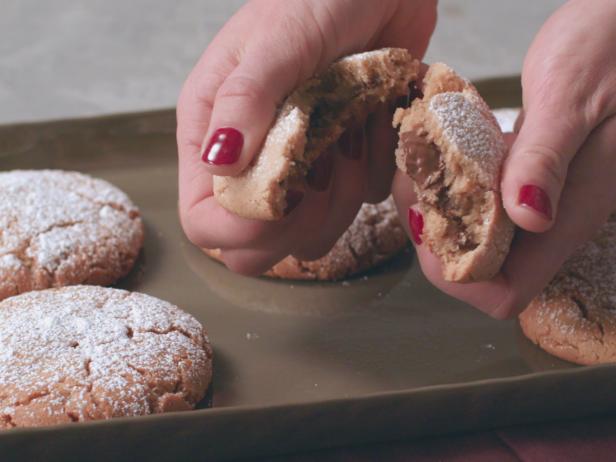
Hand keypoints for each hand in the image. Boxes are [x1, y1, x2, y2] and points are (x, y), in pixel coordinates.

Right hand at [177, 0, 435, 274]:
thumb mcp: (275, 41)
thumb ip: (245, 99)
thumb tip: (220, 165)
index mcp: (215, 134)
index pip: (204, 220)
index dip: (240, 229)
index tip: (285, 198)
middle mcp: (253, 162)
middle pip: (258, 245)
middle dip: (297, 222)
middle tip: (323, 170)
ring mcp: (301, 168)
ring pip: (315, 233)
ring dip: (344, 192)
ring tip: (350, 130)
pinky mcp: (346, 164)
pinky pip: (363, 201)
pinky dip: (375, 168)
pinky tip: (371, 123)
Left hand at [393, 0, 615, 318]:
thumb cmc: (611, 45)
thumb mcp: (572, 94)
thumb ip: (547, 156)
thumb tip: (529, 219)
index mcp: (569, 213)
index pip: (504, 292)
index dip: (456, 277)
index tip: (425, 225)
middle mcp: (551, 217)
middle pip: (478, 269)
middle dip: (432, 238)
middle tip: (412, 183)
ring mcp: (539, 197)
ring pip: (475, 235)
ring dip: (436, 209)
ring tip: (417, 162)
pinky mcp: (527, 174)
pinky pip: (480, 199)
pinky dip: (449, 183)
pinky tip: (436, 151)